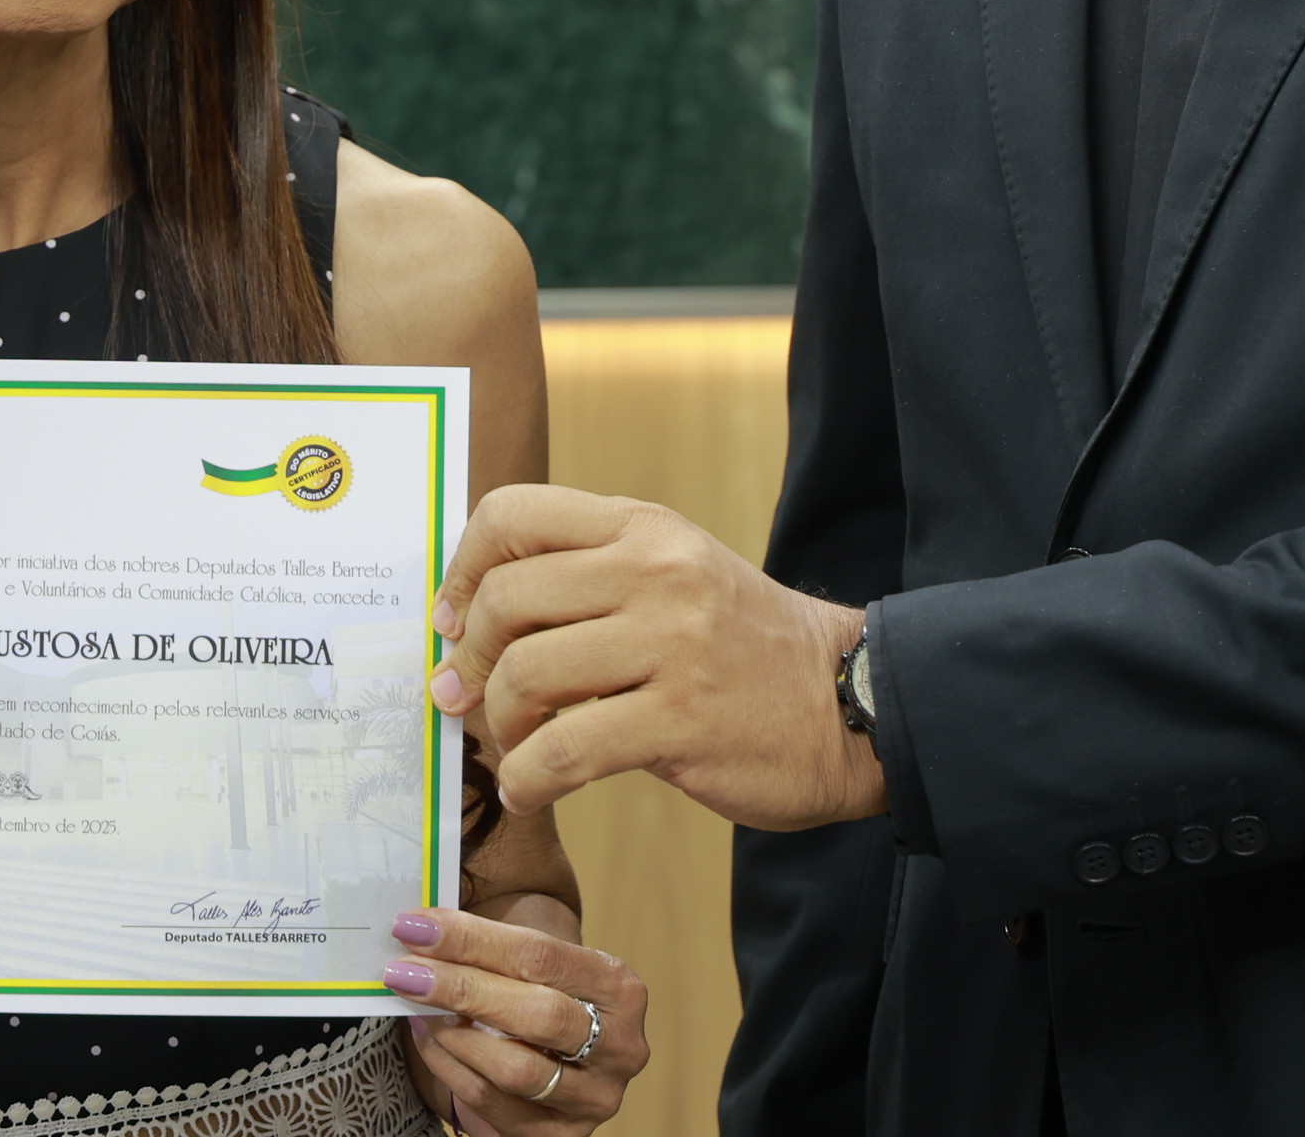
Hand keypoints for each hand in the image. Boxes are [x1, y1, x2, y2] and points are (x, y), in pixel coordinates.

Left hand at [388, 904, 648, 1136]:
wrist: (565, 1058)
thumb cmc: (541, 994)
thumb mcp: (537, 964)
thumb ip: (491, 944)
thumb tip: (420, 923)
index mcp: (620, 988)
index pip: (541, 954)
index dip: (472, 938)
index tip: (416, 926)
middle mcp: (621, 1047)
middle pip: (535, 1013)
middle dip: (461, 988)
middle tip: (404, 971)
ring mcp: (594, 1098)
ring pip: (514, 1067)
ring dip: (452, 1034)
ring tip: (415, 1006)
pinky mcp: (561, 1135)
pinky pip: (491, 1101)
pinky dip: (448, 1067)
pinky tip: (427, 1037)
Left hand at [427, 483, 882, 828]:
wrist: (850, 703)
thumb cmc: (744, 647)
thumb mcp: (675, 575)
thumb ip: (588, 577)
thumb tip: (469, 621)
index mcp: (643, 528)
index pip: (511, 515)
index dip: (463, 571)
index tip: (454, 622)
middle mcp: (654, 572)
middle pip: (505, 600)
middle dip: (469, 659)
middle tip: (466, 697)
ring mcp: (672, 645)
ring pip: (526, 674)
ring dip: (498, 724)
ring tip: (512, 747)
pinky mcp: (682, 721)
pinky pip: (564, 750)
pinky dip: (528, 779)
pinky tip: (530, 789)